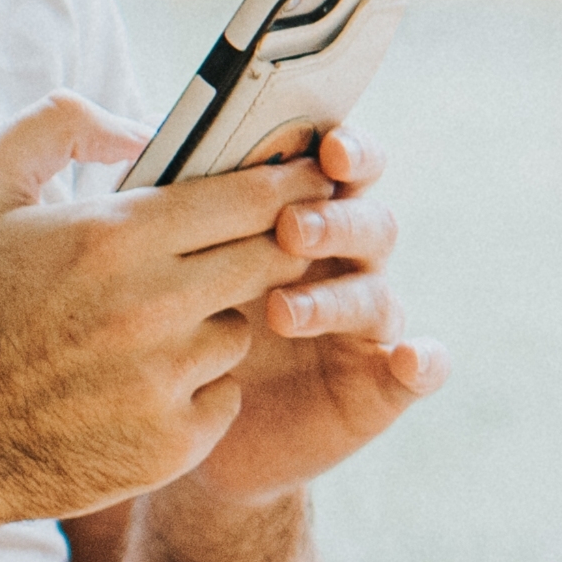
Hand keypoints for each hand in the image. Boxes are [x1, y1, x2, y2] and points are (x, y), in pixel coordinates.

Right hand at [0, 97, 333, 527]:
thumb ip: (59, 125)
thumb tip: (140, 127)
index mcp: (113, 237)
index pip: (250, 197)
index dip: (293, 183)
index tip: (316, 175)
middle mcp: (150, 307)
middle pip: (270, 258)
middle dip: (277, 244)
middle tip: (272, 239)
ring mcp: (164, 379)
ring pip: (242, 328)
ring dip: (217, 320)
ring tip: (158, 326)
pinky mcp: (172, 442)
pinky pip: (225, 395)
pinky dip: (199, 388)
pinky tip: (146, 383)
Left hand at [173, 121, 443, 505]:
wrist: (170, 426)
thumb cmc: (165, 328)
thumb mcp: (158, 264)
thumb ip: (166, 204)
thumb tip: (138, 134)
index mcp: (299, 219)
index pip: (340, 170)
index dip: (347, 151)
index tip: (327, 148)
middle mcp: (342, 265)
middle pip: (368, 224)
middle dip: (335, 222)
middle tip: (291, 230)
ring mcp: (362, 326)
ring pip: (376, 295)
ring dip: (339, 297)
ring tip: (282, 313)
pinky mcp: (377, 385)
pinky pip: (418, 370)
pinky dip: (422, 361)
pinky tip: (407, 360)